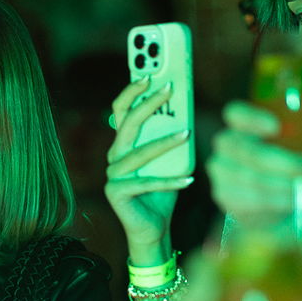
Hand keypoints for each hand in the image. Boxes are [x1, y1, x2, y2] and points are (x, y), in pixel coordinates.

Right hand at [103, 78, 194, 264]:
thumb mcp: (170, 160)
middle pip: (127, 124)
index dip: (132, 91)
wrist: (154, 228)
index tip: (150, 73)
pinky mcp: (116, 193)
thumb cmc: (163, 192)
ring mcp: (112, 175)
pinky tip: (189, 179)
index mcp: (123, 144)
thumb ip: (171, 137)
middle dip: (148, 103)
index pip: (121, 110)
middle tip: (169, 88)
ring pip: (139, 153)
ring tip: (187, 134)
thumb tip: (187, 111)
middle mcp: (114, 157)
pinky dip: (169, 181)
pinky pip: (146, 182)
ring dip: (165, 142)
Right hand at [207, 101, 301, 231]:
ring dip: (287, 187)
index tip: (276, 127)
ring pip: (253, 179)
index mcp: (244, 123)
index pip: (235, 113)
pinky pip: (251, 200)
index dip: (251, 119)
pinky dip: (279, 203)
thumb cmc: (292, 161)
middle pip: (249, 151)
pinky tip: (300, 203)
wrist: (271, 200)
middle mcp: (227, 145)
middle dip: (287, 163)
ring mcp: (222, 172)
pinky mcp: (225, 197)